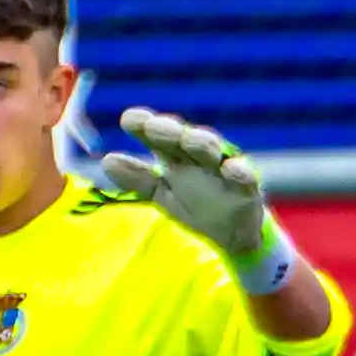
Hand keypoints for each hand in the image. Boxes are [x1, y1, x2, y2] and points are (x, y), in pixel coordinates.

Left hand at [98, 106, 281, 279]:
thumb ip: (139, 178)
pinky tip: (233, 169)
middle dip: (170, 131)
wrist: (235, 235)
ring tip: (189, 139)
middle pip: (184, 139)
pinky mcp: (248, 188)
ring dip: (202, 144)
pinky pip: (246, 177)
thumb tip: (107, 160)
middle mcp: (200, 158)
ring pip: (214, 152)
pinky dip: (240, 172)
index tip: (128, 120)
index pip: (159, 138)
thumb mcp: (163, 194)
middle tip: (153, 126)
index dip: (145, 127)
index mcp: (178, 158)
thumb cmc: (198, 205)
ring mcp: (224, 171)